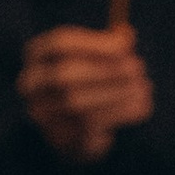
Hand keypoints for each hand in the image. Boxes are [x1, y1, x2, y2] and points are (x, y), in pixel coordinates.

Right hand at [18, 25, 152, 162]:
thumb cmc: (91, 80)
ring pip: (77, 102)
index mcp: (37, 57)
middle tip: (138, 67)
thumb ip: (112, 45)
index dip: (95, 43)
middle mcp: (31, 86)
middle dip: (106, 70)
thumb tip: (127, 37)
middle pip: (64, 75)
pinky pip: (89, 124)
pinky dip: (121, 112)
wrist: (78, 130)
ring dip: (117, 92)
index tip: (126, 45)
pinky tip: (142, 105)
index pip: (59, 44)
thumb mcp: (101, 57)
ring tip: (144, 86)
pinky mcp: (60, 138)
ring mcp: (41, 115)